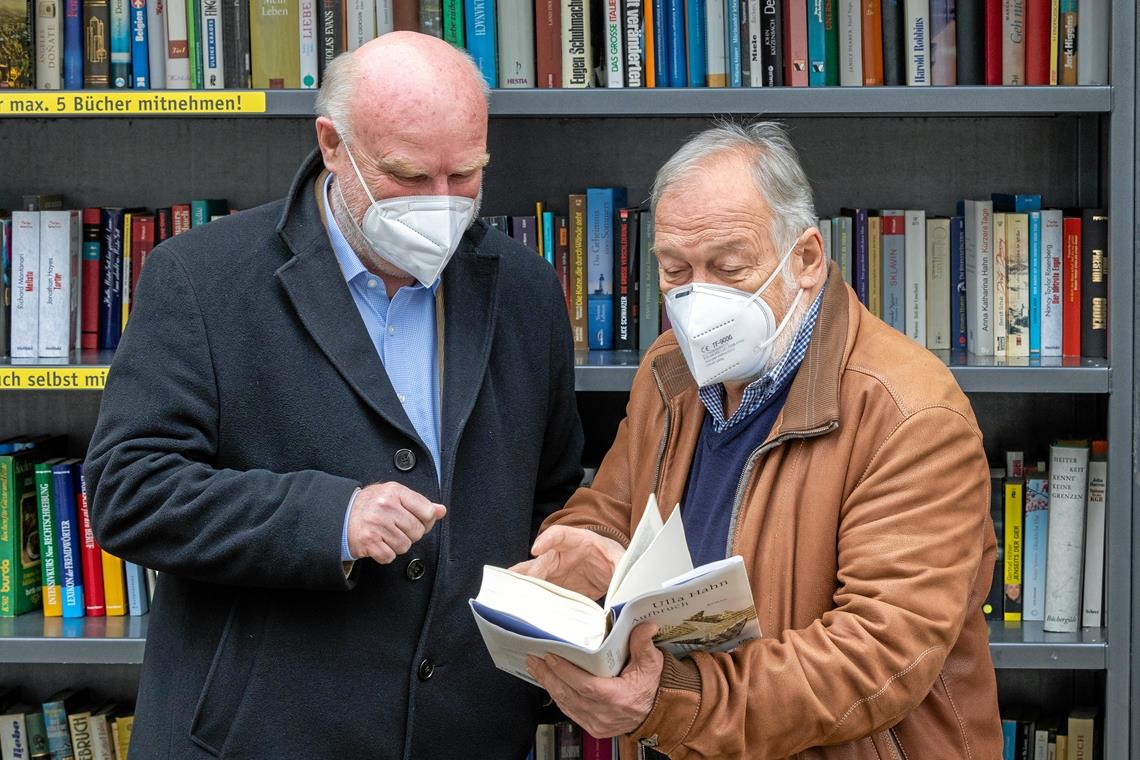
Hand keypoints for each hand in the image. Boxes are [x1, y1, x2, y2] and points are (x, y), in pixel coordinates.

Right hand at [347, 482, 445, 563]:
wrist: (341, 514)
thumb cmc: (372, 504)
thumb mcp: (396, 495)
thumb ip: (420, 503)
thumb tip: (441, 511)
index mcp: (395, 491)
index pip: (427, 512)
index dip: (426, 521)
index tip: (417, 520)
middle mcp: (385, 506)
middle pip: (417, 532)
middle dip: (411, 534)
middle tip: (397, 528)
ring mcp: (376, 524)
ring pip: (404, 546)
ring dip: (398, 545)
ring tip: (387, 535)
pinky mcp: (367, 541)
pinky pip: (389, 557)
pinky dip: (385, 554)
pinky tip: (379, 543)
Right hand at [510, 526, 624, 599]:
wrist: (613, 570)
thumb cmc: (614, 558)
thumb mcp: (622, 559)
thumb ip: (621, 566)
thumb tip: (624, 584)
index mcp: (579, 540)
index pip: (559, 534)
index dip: (546, 540)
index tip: (536, 549)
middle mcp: (562, 554)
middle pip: (541, 561)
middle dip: (530, 573)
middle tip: (522, 587)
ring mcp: (555, 571)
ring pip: (533, 576)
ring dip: (522, 587)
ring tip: (507, 597)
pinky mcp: (554, 586)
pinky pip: (539, 592)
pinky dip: (530, 600)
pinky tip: (521, 609)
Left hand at [526, 623, 663, 737]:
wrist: (657, 713)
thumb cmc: (652, 687)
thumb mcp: (651, 663)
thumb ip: (643, 643)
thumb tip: (645, 625)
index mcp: (619, 698)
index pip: (586, 686)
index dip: (566, 672)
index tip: (551, 657)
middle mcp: (605, 714)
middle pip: (569, 694)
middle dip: (549, 675)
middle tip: (535, 658)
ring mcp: (598, 723)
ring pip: (566, 703)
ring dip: (549, 684)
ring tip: (536, 667)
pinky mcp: (593, 727)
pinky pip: (570, 711)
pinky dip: (558, 696)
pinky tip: (549, 683)